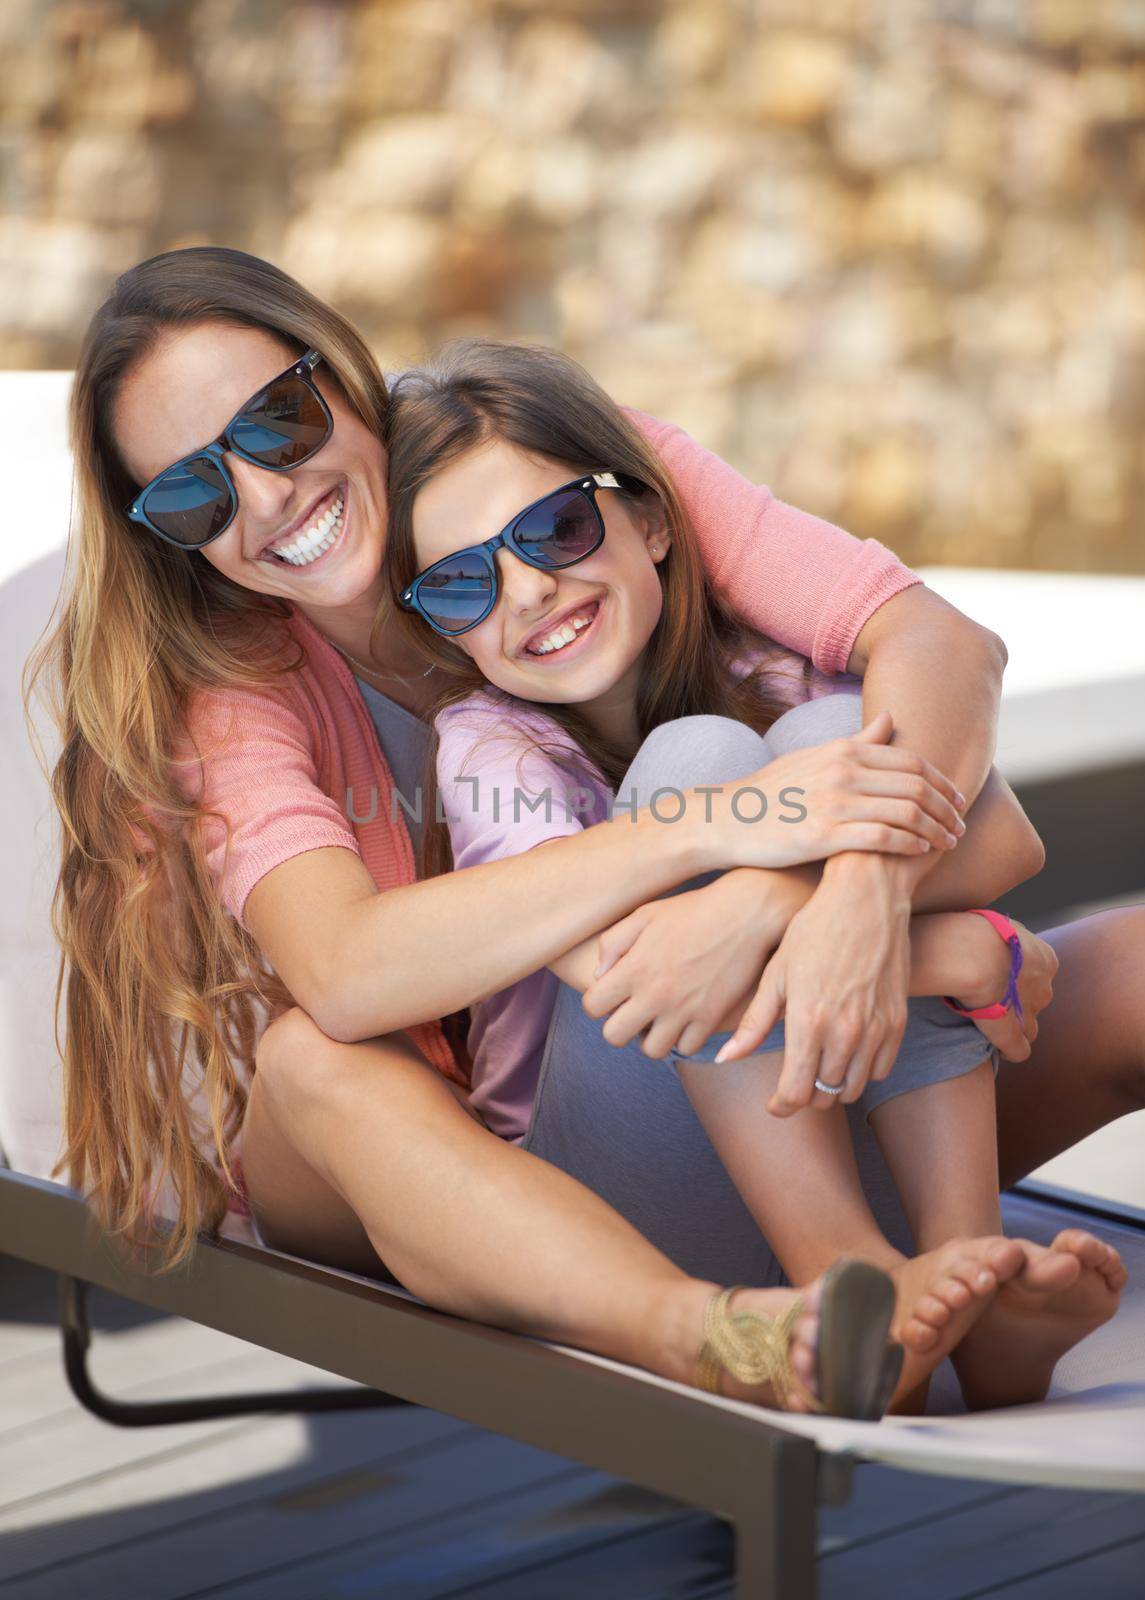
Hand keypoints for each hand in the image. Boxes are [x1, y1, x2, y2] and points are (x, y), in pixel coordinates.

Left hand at [581, 870, 806, 1058]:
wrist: (747, 913)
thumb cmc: (693, 910)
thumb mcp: (645, 914)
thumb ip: (613, 943)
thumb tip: (598, 976)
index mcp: (634, 968)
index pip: (592, 1006)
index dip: (598, 1001)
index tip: (612, 993)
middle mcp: (655, 994)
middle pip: (614, 1036)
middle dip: (618, 1025)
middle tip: (633, 1009)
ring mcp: (684, 1010)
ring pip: (651, 1050)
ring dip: (651, 1036)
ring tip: (659, 1016)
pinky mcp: (711, 1018)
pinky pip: (687, 1048)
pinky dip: (683, 1038)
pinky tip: (685, 1018)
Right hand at [701, 709, 964, 871]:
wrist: (726, 819)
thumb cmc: (772, 791)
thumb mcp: (814, 756)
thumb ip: (857, 741)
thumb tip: (890, 718)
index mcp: (842, 750)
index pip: (911, 761)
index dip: (942, 780)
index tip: (958, 799)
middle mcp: (842, 772)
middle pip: (916, 786)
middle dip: (946, 808)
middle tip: (961, 825)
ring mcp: (833, 803)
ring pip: (905, 812)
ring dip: (935, 829)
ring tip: (947, 843)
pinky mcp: (823, 835)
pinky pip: (881, 838)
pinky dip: (908, 844)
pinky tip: (920, 852)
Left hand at [712, 863, 912, 1114]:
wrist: (866, 900)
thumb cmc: (813, 930)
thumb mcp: (775, 974)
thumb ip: (753, 1023)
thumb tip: (724, 1058)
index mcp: (807, 1023)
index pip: (795, 1094)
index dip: (781, 1106)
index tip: (774, 1104)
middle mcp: (845, 1034)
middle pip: (824, 1096)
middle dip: (805, 1093)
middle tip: (793, 1078)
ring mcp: (876, 1030)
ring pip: (853, 1088)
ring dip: (833, 1086)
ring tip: (818, 1065)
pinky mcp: (898, 1022)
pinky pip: (881, 1069)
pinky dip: (862, 1070)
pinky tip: (846, 1051)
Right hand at [949, 913, 1059, 1062]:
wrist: (976, 954)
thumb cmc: (980, 932)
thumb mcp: (1001, 923)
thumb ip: (1007, 937)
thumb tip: (999, 936)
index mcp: (1046, 960)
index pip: (1037, 975)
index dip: (1016, 979)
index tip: (996, 977)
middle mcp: (1044, 988)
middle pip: (1034, 1001)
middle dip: (1016, 1003)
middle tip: (988, 999)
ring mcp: (1031, 1014)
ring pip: (1028, 1027)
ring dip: (1012, 1027)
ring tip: (987, 1023)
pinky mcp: (1014, 1035)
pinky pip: (1019, 1051)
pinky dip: (1009, 1051)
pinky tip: (994, 1047)